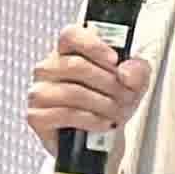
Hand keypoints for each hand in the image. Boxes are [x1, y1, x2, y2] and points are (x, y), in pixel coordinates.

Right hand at [20, 24, 149, 162]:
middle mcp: (49, 68)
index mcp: (68, 52)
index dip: (93, 45)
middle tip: (126, 95)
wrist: (101, 138)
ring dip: (103, 104)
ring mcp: (39, 92)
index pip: (70, 35)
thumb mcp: (133, 82)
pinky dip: (90, 120)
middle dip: (109, 83)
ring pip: (72, 92)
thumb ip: (137, 70)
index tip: (114, 60)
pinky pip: (64, 114)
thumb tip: (126, 72)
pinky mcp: (36, 116)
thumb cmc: (110, 103)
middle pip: (76, 66)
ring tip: (117, 112)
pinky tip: (103, 123)